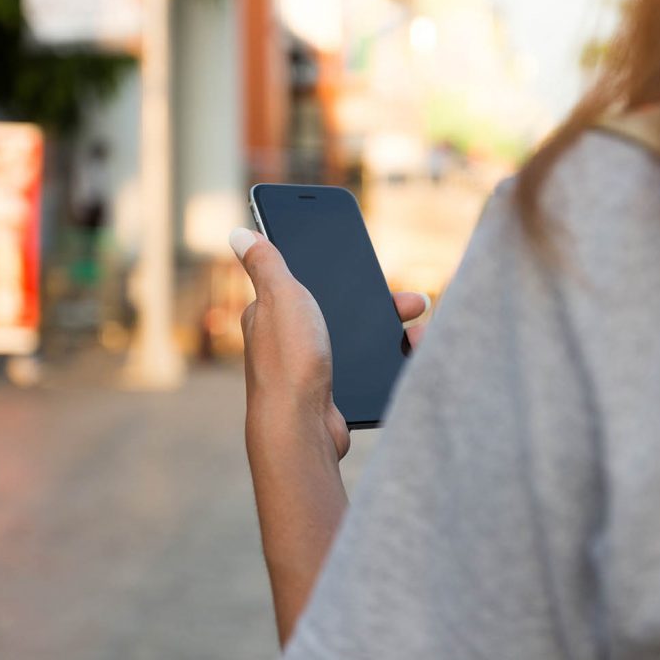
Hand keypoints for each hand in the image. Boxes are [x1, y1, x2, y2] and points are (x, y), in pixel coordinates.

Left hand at [231, 229, 431, 457]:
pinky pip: (370, 370)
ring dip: (392, 332)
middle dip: (379, 304)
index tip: (368, 264)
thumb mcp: (280, 295)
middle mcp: (289, 341)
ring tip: (418, 330)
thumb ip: (267, 263)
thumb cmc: (289, 359)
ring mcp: (313, 369)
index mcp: (272, 314)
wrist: (303, 427)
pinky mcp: (334, 394)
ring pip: (360, 340)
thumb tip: (240, 233)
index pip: (307, 282)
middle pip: (342, 311)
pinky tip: (411, 354)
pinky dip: (394, 361)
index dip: (339, 272)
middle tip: (411, 301)